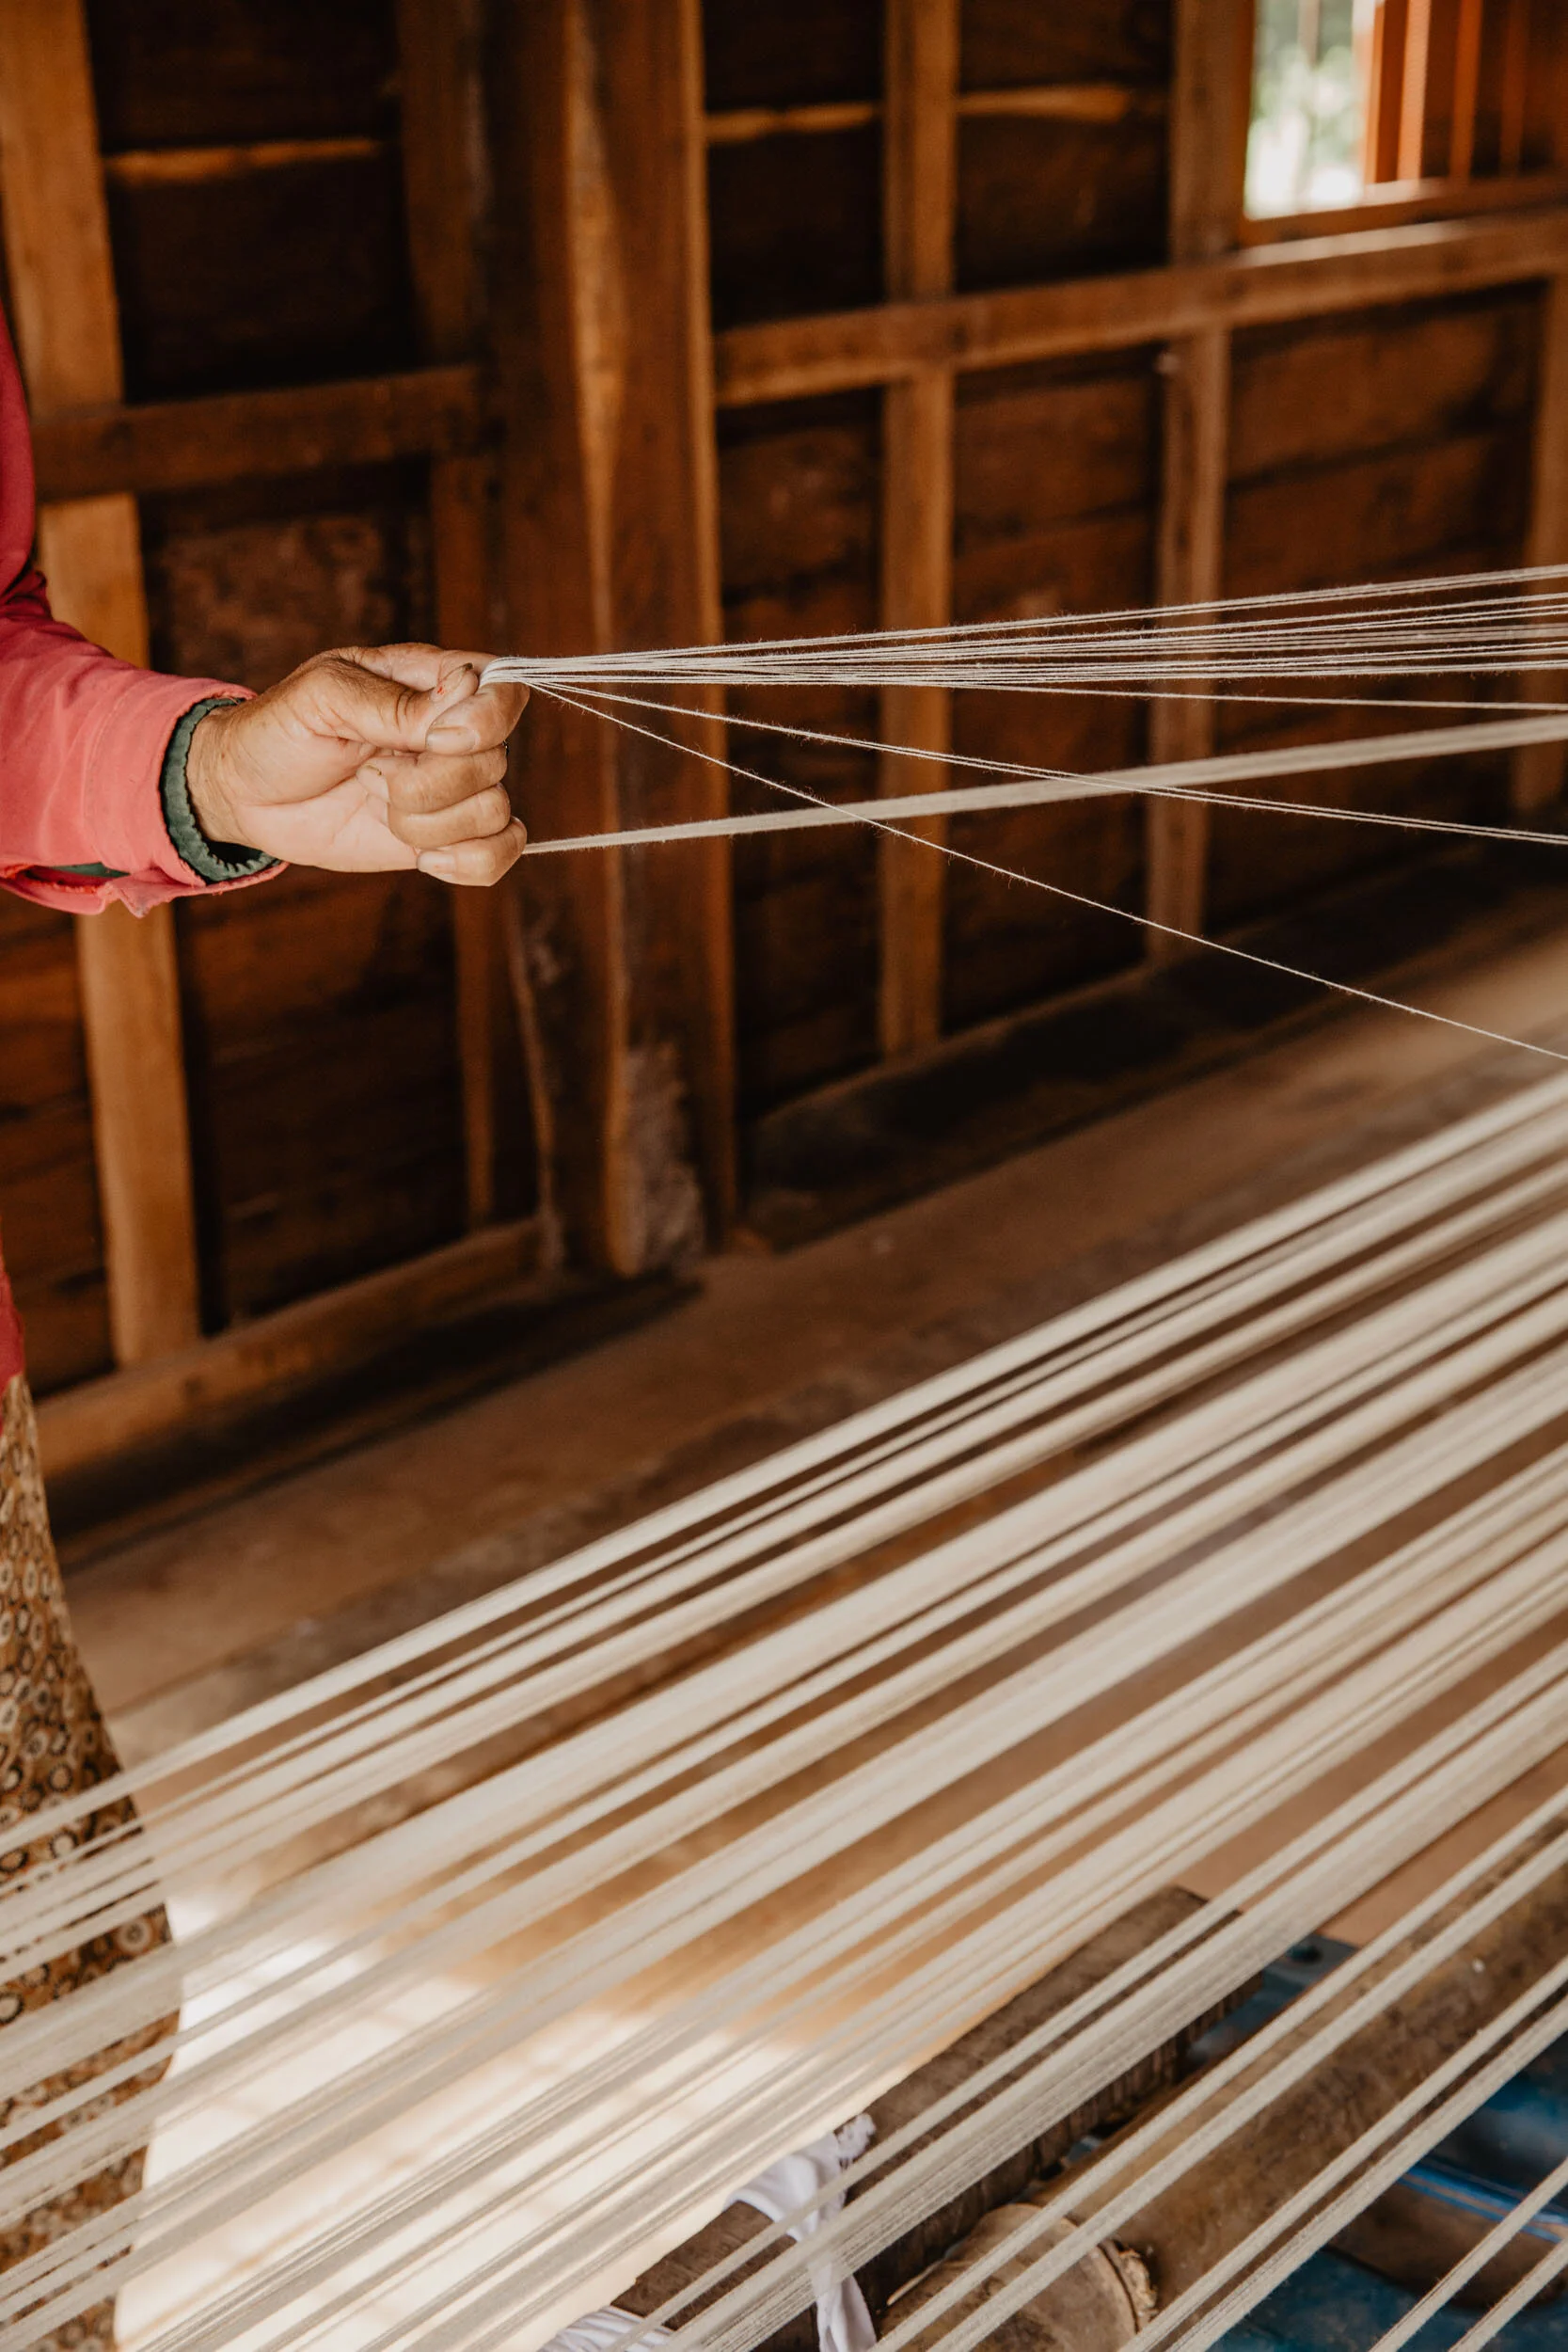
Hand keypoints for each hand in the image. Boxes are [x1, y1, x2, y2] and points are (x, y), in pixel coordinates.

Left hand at [184, 643, 530, 885]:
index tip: (433, 739)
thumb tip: (462, 698)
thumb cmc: (280, 729)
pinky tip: (423, 858)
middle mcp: (455, 732)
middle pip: (495, 762)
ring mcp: (454, 787)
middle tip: (369, 773)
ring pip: (492, 812)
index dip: (485, 721)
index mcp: (433, 680)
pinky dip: (467, 864)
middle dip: (428, 782)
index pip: (505, 689)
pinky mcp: (447, 836)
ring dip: (427, 822)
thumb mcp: (322, 697)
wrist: (249, 795)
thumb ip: (392, 702)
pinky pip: (497, 855)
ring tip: (376, 802)